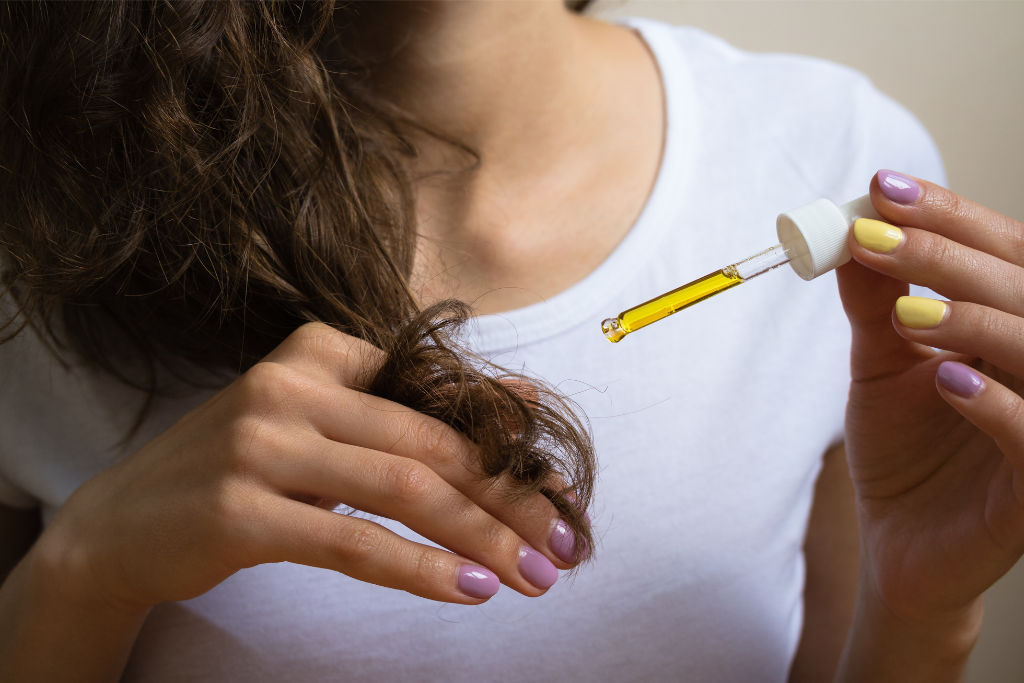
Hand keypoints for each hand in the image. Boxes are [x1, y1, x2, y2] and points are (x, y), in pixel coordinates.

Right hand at [31, 323, 580, 615]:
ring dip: (481, 537)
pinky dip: (419, 569)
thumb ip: (402, 410)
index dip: (510, 447)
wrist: (118, 524)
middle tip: (563, 545)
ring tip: (532, 577)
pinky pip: (352, 542)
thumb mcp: (319, 422)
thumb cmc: (241, 472)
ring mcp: (261, 444)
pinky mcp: (239, 510)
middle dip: (510, 499)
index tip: (564, 494)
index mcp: (321, 353)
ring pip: (403, 490)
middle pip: (432, 445)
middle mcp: (290, 385)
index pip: (440, 398)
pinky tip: (469, 590)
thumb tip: (517, 397)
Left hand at [836, 171, 1023, 676]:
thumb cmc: (903, 451)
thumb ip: (876, 302)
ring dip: (974, 319)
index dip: (950, 217)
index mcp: (1012, 328)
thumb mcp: (882, 364)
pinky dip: (995, 403)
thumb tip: (850, 228)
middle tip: (876, 234)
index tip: (883, 188)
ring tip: (906, 311)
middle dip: (949, 255)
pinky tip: (945, 379)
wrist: (899, 543)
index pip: (1003, 254)